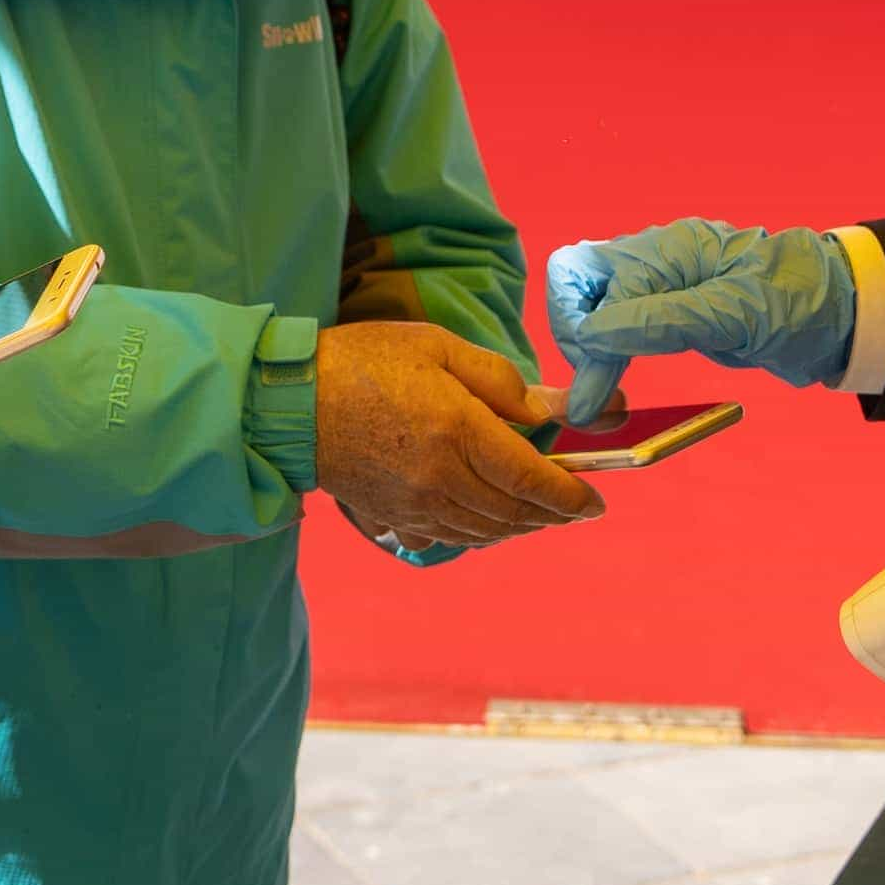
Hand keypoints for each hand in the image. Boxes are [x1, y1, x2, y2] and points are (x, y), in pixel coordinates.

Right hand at [313, 321, 603, 551]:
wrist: (289, 404)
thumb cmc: (363, 362)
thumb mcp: (438, 348)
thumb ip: (498, 380)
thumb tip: (545, 410)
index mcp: (458, 432)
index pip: (532, 480)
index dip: (571, 497)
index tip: (596, 502)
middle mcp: (442, 479)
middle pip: (516, 513)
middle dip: (553, 514)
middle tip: (575, 507)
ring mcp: (417, 505)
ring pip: (488, 531)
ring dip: (521, 526)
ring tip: (539, 512)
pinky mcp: (395, 517)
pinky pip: (453, 536)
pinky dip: (483, 531)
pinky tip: (489, 518)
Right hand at [544, 221, 856, 426]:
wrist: (840, 317)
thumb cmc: (797, 305)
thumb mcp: (734, 315)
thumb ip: (660, 321)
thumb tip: (590, 338)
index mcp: (666, 249)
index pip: (586, 284)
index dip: (584, 339)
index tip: (595, 389)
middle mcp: (652, 260)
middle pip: (573, 284)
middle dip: (572, 335)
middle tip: (595, 390)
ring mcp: (658, 287)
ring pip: (588, 306)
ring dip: (584, 350)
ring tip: (600, 398)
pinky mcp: (667, 314)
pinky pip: (614, 328)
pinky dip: (603, 358)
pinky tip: (614, 386)